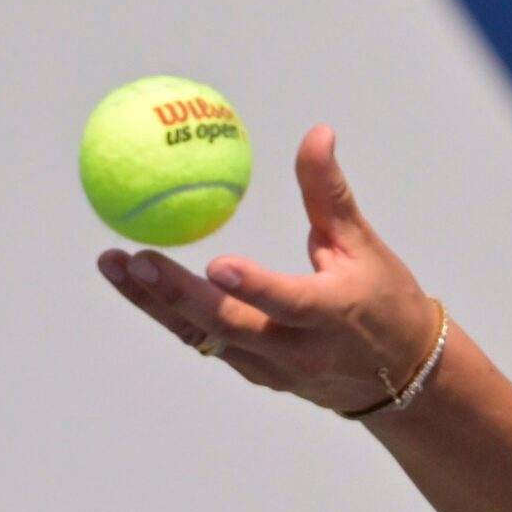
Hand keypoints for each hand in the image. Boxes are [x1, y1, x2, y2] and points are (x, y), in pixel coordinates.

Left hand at [96, 124, 440, 413]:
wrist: (399, 378)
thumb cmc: (384, 302)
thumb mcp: (363, 246)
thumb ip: (328, 193)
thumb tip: (316, 134)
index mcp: (331, 315)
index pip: (288, 303)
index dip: (254, 287)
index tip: (218, 265)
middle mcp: (297, 351)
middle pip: (228, 327)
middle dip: (176, 295)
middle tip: (135, 259)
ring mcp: (271, 369)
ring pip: (204, 337)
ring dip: (154, 304)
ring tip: (112, 264)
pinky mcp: (254, 374)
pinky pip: (205, 342)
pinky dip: (170, 313)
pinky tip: (136, 283)